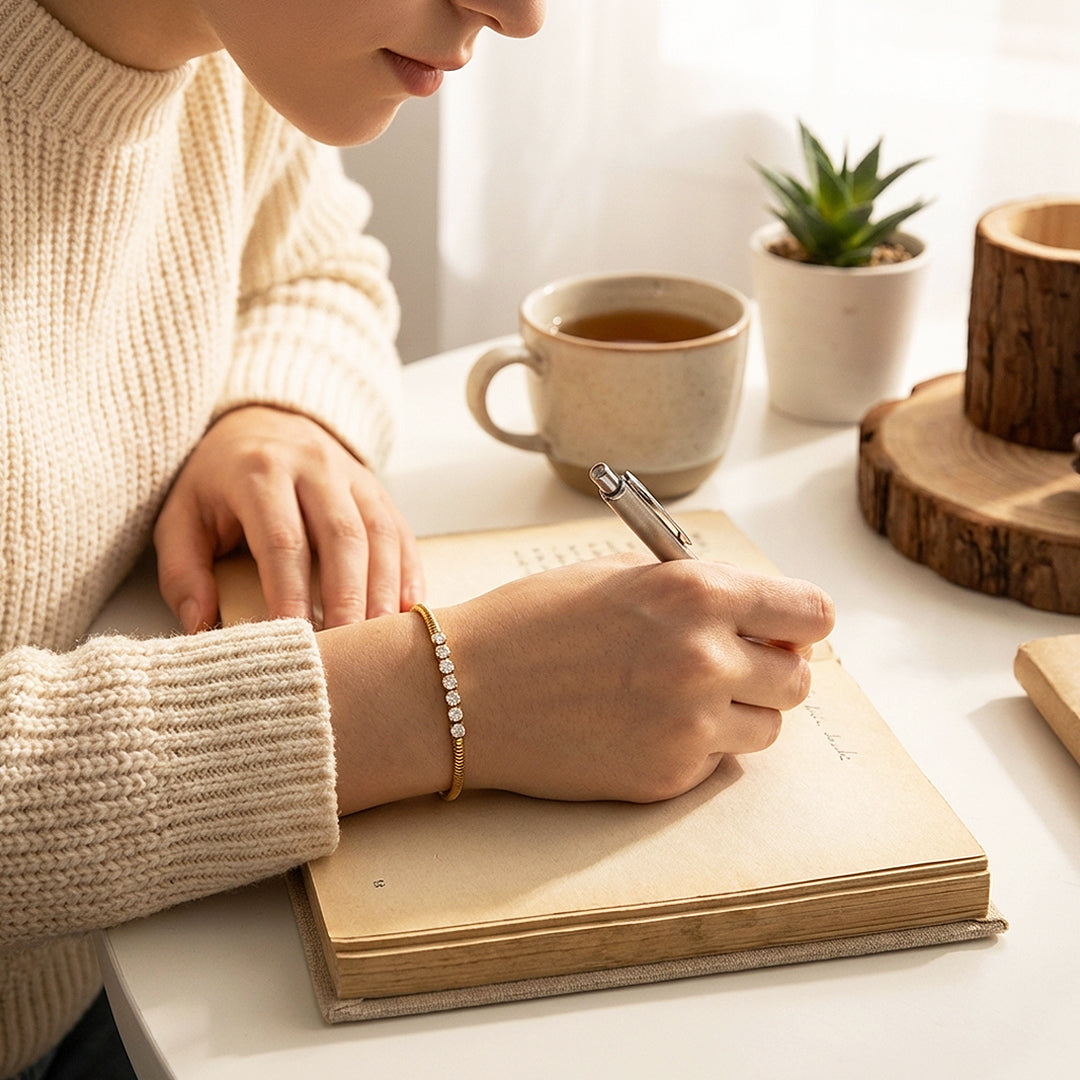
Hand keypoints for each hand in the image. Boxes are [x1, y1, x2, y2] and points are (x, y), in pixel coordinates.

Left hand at [154, 405, 423, 631]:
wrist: (261, 421)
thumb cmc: (216, 482)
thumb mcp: (180, 516)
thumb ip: (182, 573)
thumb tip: (201, 627)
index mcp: (259, 472)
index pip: (282, 540)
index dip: (291, 593)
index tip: (295, 640)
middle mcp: (314, 466)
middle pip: (343, 536)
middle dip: (348, 597)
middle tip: (347, 648)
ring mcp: (353, 475)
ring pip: (379, 534)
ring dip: (384, 589)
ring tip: (379, 639)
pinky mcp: (378, 489)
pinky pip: (401, 531)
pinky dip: (408, 573)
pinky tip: (408, 611)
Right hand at [319, 554, 834, 811]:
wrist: (461, 692)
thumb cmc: (530, 623)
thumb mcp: (618, 575)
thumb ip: (695, 589)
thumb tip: (753, 611)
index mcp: (697, 593)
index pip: (811, 612)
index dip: (801, 620)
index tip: (788, 627)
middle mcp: (706, 659)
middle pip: (798, 677)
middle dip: (770, 668)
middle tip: (728, 664)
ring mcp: (690, 726)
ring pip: (766, 727)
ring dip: (738, 712)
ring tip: (679, 698)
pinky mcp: (669, 777)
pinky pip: (716, 762)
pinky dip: (695, 746)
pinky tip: (642, 726)